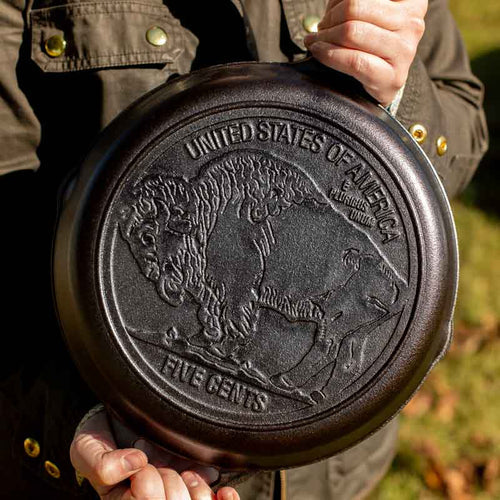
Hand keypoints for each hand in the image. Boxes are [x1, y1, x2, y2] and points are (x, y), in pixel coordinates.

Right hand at [70, 409, 239, 499]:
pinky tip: (224, 492)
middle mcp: (154, 499)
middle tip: (159, 466)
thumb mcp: (86, 448)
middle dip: (167, 483)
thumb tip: (136, 464)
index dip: (146, 484)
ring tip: (186, 473)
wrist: (120, 416)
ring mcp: (178, 491)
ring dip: (196, 489)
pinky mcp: (199, 480)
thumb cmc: (102, 435)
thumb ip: (100, 463)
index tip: (140, 463)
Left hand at [304, 0, 427, 105]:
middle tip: (321, 28)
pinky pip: (354, 61)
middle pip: (354, 8)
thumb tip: (333, 2)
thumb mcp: (369, 13)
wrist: (381, 83)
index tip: (332, 10)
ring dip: (325, 37)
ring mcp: (405, 51)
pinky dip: (328, 55)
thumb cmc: (370, 43)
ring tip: (317, 41)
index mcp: (411, 0)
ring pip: (352, 32)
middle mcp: (412, 22)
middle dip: (329, 18)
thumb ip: (356, 3)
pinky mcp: (392, 77)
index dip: (340, 0)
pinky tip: (318, 52)